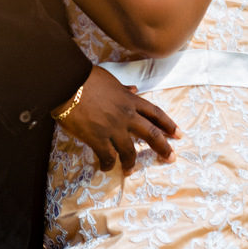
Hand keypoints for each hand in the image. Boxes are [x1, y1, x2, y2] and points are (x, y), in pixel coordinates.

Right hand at [55, 66, 180, 172]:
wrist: (69, 83)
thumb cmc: (87, 78)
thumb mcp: (110, 80)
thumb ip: (123, 89)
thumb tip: (134, 89)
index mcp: (130, 100)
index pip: (155, 113)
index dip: (168, 124)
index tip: (178, 134)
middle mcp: (126, 116)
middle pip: (151, 135)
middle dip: (163, 148)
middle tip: (171, 158)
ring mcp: (113, 129)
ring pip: (130, 152)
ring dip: (132, 163)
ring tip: (130, 171)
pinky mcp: (98, 139)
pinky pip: (107, 157)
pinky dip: (108, 164)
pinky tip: (105, 168)